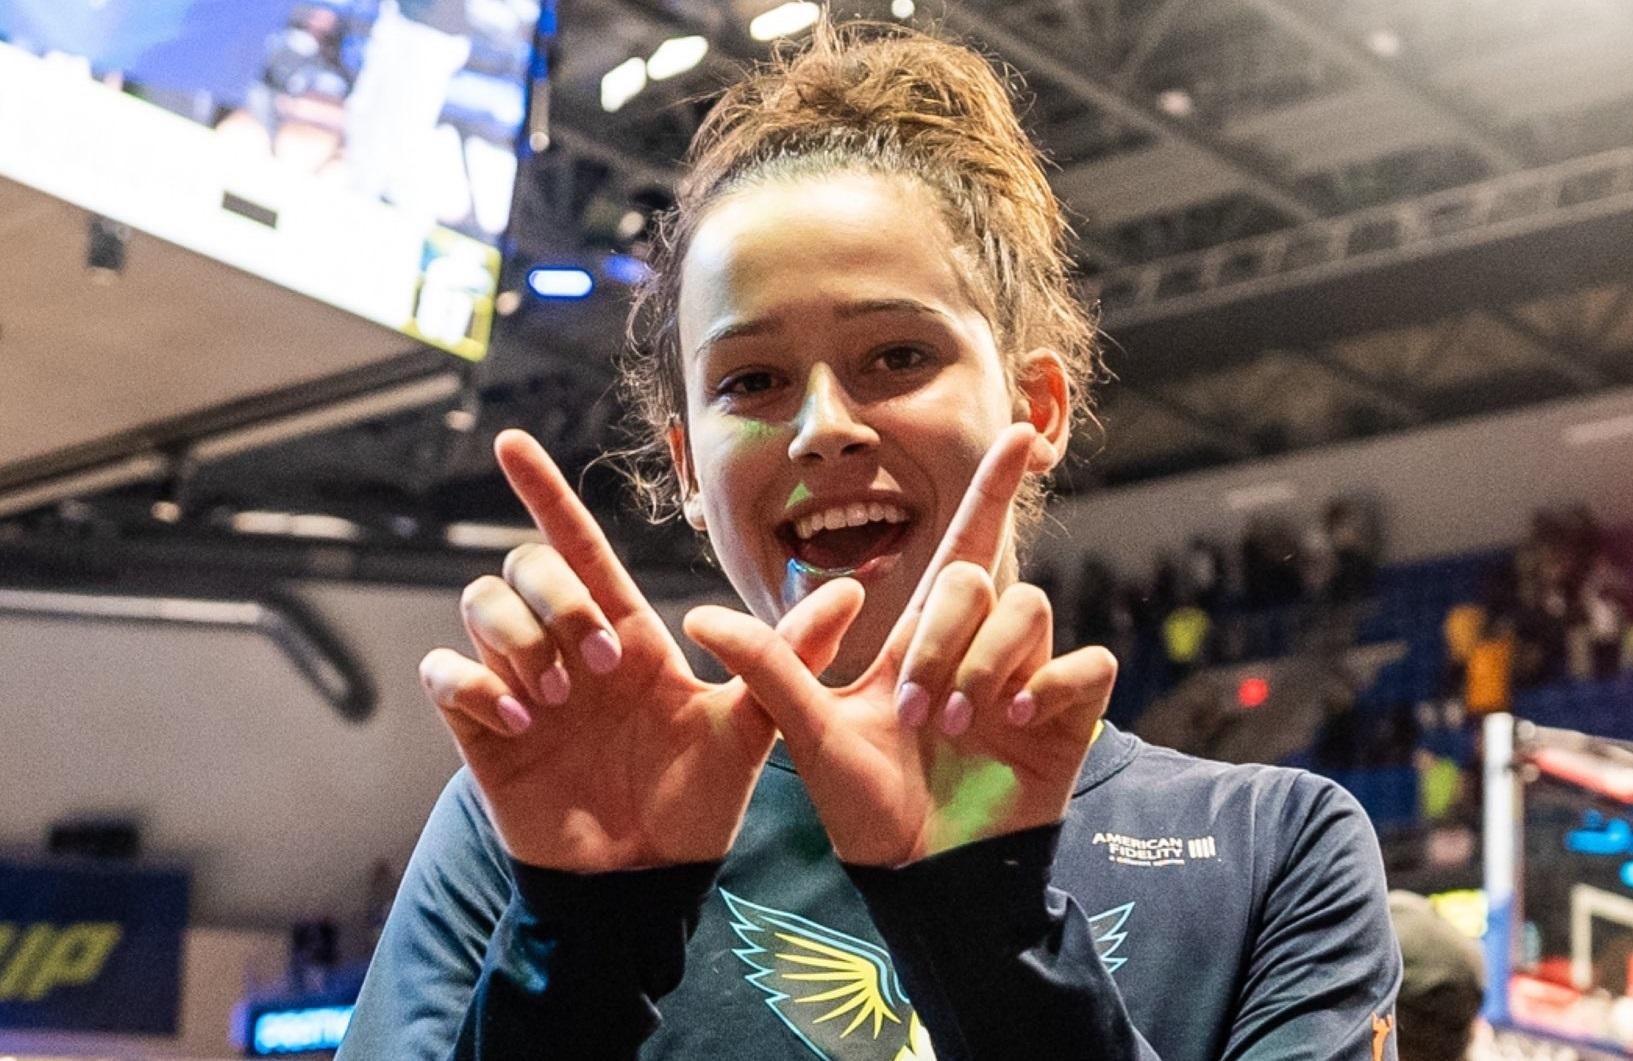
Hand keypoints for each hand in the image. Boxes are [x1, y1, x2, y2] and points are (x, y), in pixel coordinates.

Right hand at [418, 430, 864, 871]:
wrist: (650, 882)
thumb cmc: (697, 804)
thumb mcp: (750, 730)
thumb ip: (787, 659)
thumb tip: (853, 592)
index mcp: (627, 634)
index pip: (581, 544)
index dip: (546, 491)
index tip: (513, 442)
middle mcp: (568, 647)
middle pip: (527, 564)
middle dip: (558, 599)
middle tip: (600, 666)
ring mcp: (520, 686)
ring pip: (480, 603)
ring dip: (519, 637)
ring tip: (558, 698)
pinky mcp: (482, 730)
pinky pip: (443, 672)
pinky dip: (471, 683)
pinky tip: (518, 722)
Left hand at [685, 424, 1115, 866]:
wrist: (920, 881)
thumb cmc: (866, 810)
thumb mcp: (812, 735)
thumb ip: (770, 671)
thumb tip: (696, 616)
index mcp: (923, 638)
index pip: (962, 543)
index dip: (990, 487)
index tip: (1017, 430)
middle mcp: (978, 645)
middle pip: (978, 576)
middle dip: (944, 636)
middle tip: (919, 712)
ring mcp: (1027, 677)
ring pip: (1029, 609)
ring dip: (987, 663)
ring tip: (957, 727)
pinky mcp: (1068, 715)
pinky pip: (1085, 663)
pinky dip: (1054, 683)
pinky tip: (1020, 720)